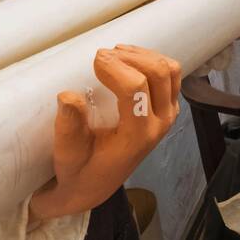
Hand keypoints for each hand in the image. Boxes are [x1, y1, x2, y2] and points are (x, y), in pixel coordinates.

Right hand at [29, 45, 180, 221]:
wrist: (93, 186)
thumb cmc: (78, 171)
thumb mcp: (66, 155)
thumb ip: (68, 128)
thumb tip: (67, 96)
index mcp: (137, 136)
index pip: (136, 89)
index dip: (115, 67)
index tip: (94, 59)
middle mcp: (159, 125)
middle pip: (159, 73)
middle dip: (131, 57)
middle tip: (102, 55)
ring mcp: (168, 116)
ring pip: (170, 71)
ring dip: (144, 56)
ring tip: (115, 54)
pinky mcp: (168, 109)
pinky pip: (172, 76)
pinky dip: (153, 61)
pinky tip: (129, 61)